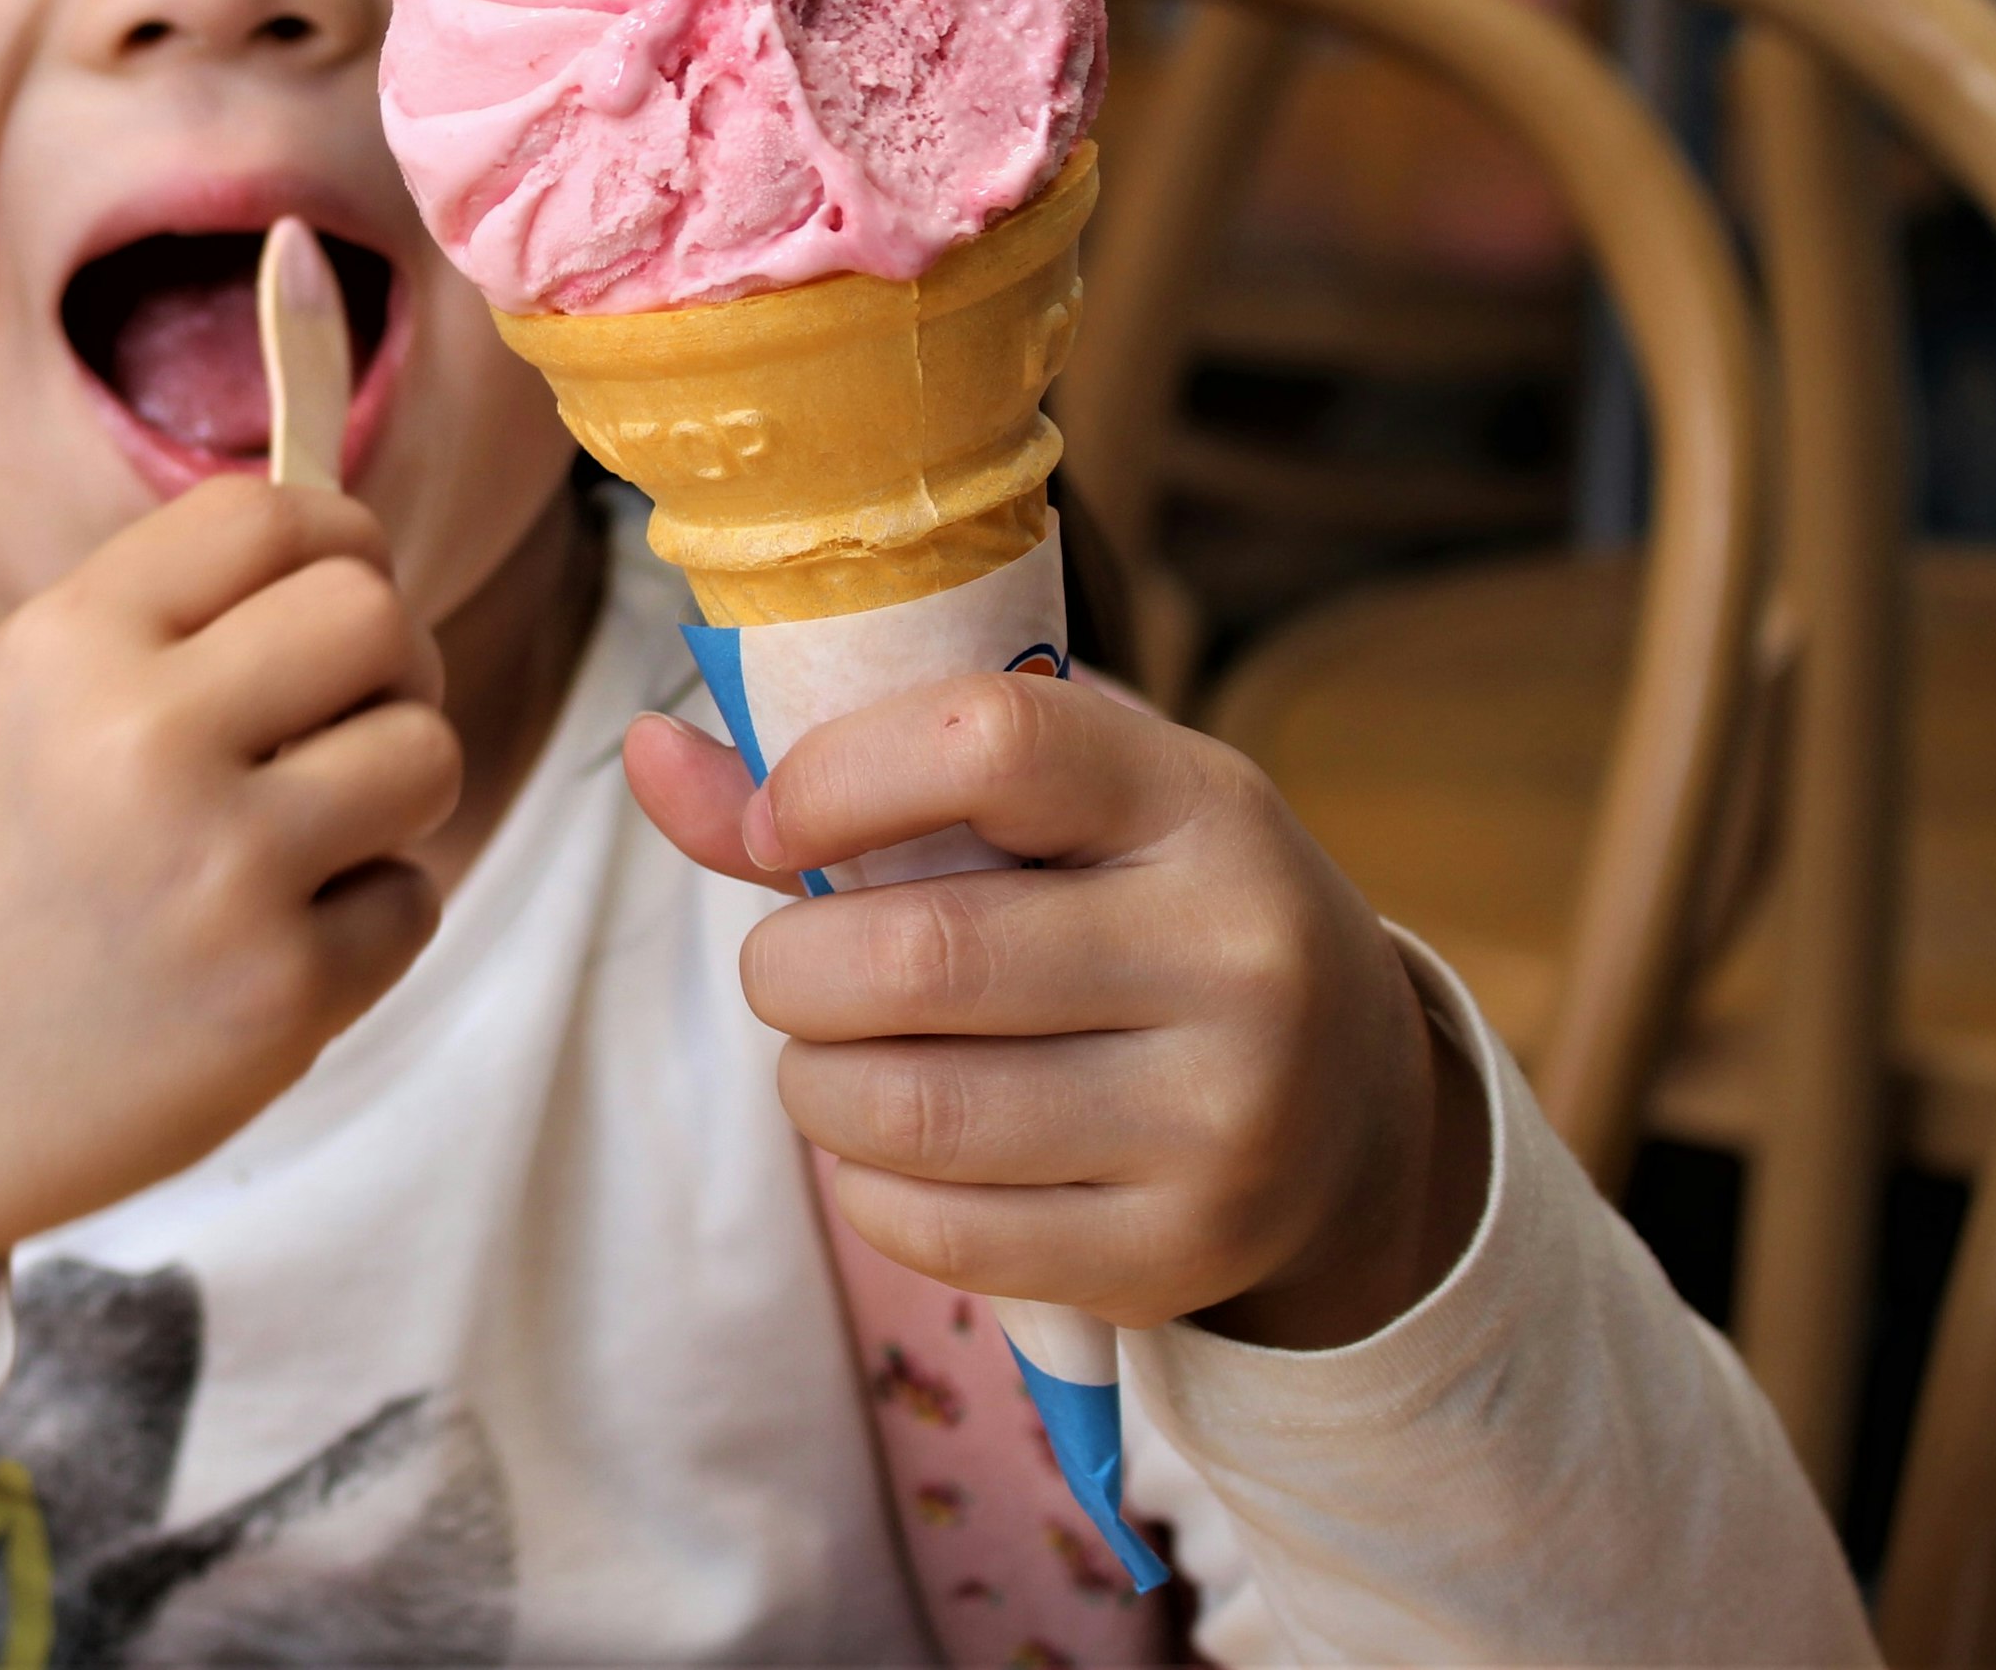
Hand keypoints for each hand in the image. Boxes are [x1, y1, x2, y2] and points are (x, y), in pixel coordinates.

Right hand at [0, 476, 459, 1386]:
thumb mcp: (17, 698)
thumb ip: (165, 626)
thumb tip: (348, 569)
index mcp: (69, 643)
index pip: (271, 517)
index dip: (338, 542)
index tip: (339, 589)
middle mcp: (145, 738)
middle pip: (376, 617)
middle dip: (389, 665)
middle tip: (348, 721)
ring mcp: (222, 871)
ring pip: (427, 754)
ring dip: (393, 791)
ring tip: (314, 835)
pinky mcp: (280, 995)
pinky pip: (410, 902)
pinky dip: (363, 921)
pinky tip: (268, 943)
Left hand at [623, 673, 1487, 1347]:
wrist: (1350, 1107)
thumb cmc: (1140, 909)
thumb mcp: (1052, 813)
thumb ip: (850, 781)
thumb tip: (645, 754)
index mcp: (1197, 800)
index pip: (986, 741)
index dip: (834, 775)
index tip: (782, 820)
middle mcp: (1234, 954)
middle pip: (914, 955)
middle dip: (790, 966)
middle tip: (794, 969)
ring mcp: (1219, 1118)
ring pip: (908, 1108)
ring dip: (810, 1080)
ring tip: (828, 1055)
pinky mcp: (1176, 1254)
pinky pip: (936, 1229)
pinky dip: (862, 1184)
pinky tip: (890, 1145)